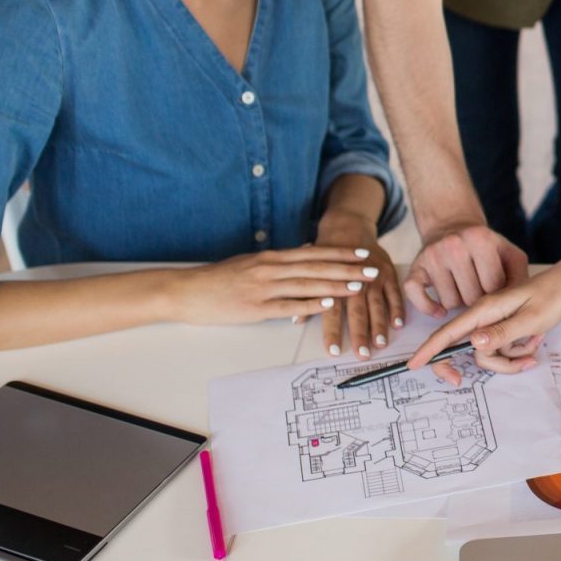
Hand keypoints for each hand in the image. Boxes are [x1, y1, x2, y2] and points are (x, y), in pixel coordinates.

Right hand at [173, 246, 380, 325]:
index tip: (363, 253)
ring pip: (306, 285)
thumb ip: (280, 261)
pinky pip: (286, 306)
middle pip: (316, 267)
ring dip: (335, 285)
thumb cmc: (220, 279)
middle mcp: (271, 269)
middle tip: (373, 269)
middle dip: (348, 268)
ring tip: (359, 285)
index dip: (341, 253)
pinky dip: (308, 305)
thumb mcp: (253, 262)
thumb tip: (307, 254)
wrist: (187, 291)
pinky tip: (326, 304)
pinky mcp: (255, 308)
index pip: (314, 253)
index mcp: (271, 257)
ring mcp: (263, 288)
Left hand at [312, 212, 402, 358]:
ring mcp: (374, 275)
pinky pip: (395, 291)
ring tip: (380, 344)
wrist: (348, 226)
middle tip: (362, 354)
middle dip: (360, 333)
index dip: (333, 332)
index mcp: (332, 281)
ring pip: (377, 303)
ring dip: (379, 324)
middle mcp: (354, 279)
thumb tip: (295, 321)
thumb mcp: (311, 271)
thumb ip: (304, 296)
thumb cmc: (326, 254)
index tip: (333, 351)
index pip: (331, 311)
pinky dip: (398, 307)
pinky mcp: (388, 271)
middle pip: (357, 310)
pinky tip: (398, 324)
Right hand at [407, 221, 528, 319]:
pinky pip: (417, 297)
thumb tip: (518, 304)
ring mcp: (432, 256)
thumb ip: (520, 276)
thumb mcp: (509, 253)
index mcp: (481, 239)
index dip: (498, 294)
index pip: (493, 286)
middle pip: (471, 297)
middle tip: (478, 290)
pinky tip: (440, 309)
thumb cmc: (485, 247)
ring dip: (458, 303)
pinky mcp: (415, 268)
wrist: (452, 226)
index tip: (497, 290)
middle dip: (477, 300)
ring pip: (449, 302)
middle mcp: (454, 245)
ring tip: (463, 290)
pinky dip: (429, 308)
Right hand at [407, 264, 560, 380]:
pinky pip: (501, 349)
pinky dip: (518, 351)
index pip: (449, 331)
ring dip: (514, 356)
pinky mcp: (501, 328)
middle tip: (529, 361)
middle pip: (475, 352)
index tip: (413, 365)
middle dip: (501, 362)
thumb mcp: (531, 318)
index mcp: (484, 310)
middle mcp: (483, 316)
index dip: (431, 350)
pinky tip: (536, 338)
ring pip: (490, 354)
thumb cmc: (552, 297)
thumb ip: (503, 331)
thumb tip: (473, 344)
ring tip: (538, 339)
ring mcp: (492, 323)